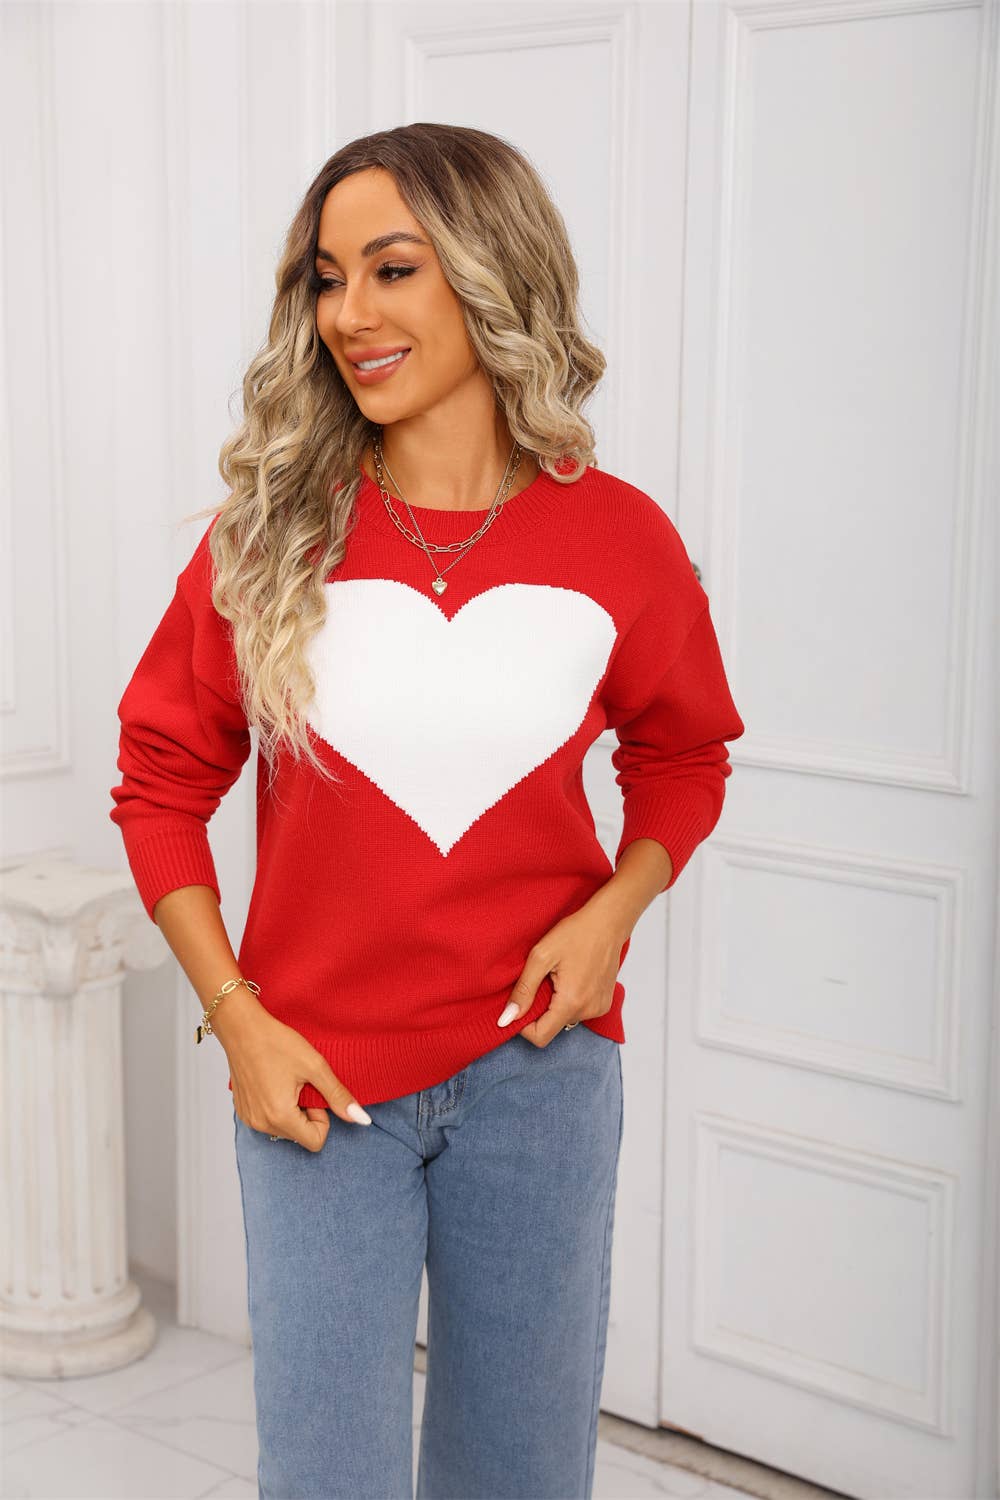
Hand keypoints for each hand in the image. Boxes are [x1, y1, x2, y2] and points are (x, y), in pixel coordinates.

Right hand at [224, 1004, 370, 1150]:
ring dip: (292, 1110)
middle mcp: (261, 1124)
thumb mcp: (314, 1066)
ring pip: (285, 1129)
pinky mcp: (243, 1111)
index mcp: (280, 1116)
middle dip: (307, 1113)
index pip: (316, 1141)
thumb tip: (361, 1119)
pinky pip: (269, 1121)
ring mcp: (249, 1119)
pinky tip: (273, 1082)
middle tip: (300, 1084)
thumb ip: (338, 1096)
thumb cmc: (276, 1042)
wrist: (241, 1027)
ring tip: (286, 1081)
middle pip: (300, 1135)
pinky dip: (277, 1106)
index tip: (313, 1093)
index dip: (322, 1118)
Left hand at [497, 902, 629, 1046]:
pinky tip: (572, 977)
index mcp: (571, 1002)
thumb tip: (507, 1018)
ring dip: (555, 1004)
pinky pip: (579, 1012)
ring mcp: (599, 1008)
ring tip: (559, 976)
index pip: (540, 1037)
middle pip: (552, 1027)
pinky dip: (570, 1000)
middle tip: (542, 980)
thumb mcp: (541, 956)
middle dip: (540, 1010)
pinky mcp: (605, 1003)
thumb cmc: (576, 933)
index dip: (523, 1026)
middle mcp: (588, 1011)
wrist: (608, 922)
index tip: (520, 1004)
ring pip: (565, 1019)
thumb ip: (523, 990)